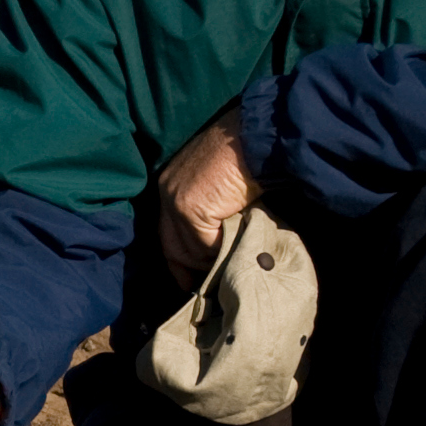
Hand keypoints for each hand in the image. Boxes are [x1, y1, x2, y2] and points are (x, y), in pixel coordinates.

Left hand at [154, 115, 255, 279]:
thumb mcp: (224, 185)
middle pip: (173, 246)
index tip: (194, 280)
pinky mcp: (190, 209)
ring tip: (232, 265)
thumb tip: (221, 245)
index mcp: (173, 183)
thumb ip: (215, 211)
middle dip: (190, 271)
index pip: (170, 233)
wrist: (258, 136)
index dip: (182, 260)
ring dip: (212, 262)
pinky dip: (222, 251)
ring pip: (190, 251)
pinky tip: (239, 244)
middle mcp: (167, 191)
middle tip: (208, 289)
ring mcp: (176, 200)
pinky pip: (205, 246)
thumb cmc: (250, 155)